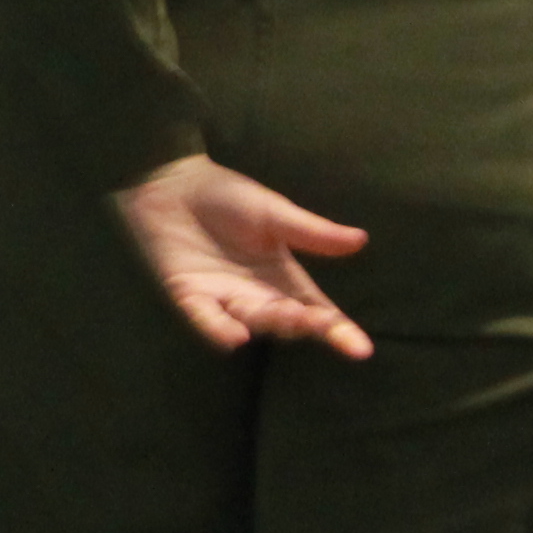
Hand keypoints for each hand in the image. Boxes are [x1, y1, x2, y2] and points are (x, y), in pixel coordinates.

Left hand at [114, 154, 371, 358]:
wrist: (170, 182)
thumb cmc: (225, 196)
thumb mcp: (273, 212)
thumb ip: (311, 231)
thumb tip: (360, 239)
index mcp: (283, 276)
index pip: (317, 310)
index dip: (339, 331)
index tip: (362, 350)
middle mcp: (257, 294)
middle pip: (288, 320)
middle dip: (305, 323)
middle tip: (318, 320)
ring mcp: (222, 297)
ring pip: (253, 320)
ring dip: (270, 322)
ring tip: (289, 316)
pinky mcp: (188, 294)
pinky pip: (204, 318)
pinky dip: (218, 328)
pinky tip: (234, 336)